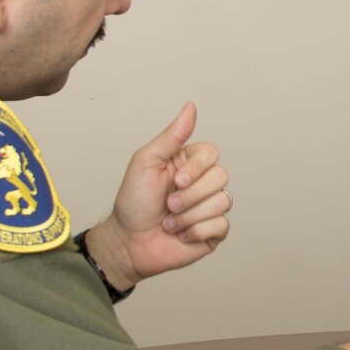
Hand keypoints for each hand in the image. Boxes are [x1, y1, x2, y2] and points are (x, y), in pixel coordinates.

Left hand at [84, 102, 231, 292]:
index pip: (212, 154)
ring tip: (169, 221)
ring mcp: (210, 208)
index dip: (195, 168)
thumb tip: (190, 107)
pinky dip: (195, 231)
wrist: (128, 242)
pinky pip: (221, 225)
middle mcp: (203, 183)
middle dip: (189, 195)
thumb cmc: (133, 202)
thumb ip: (172, 136)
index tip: (173, 180)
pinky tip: (180, 234)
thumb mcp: (147, 162)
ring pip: (222, 202)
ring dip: (188, 216)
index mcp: (189, 164)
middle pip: (221, 177)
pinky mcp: (213, 232)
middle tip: (168, 204)